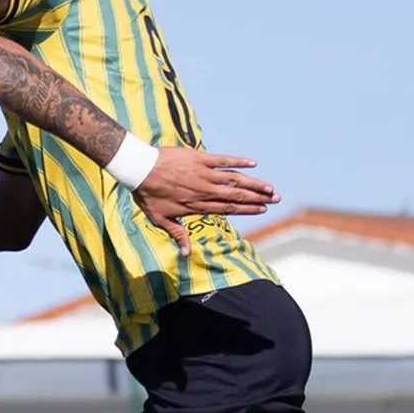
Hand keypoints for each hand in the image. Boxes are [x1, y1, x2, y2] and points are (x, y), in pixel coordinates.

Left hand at [133, 148, 279, 255]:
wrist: (137, 168)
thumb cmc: (147, 194)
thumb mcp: (160, 218)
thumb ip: (177, 234)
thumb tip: (185, 254)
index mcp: (197, 205)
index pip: (228, 209)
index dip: (247, 210)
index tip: (263, 209)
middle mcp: (204, 190)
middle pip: (236, 195)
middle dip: (257, 198)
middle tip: (276, 198)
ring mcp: (203, 173)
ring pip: (234, 180)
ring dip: (253, 183)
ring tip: (270, 186)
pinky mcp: (199, 158)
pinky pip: (223, 160)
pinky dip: (238, 161)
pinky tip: (252, 162)